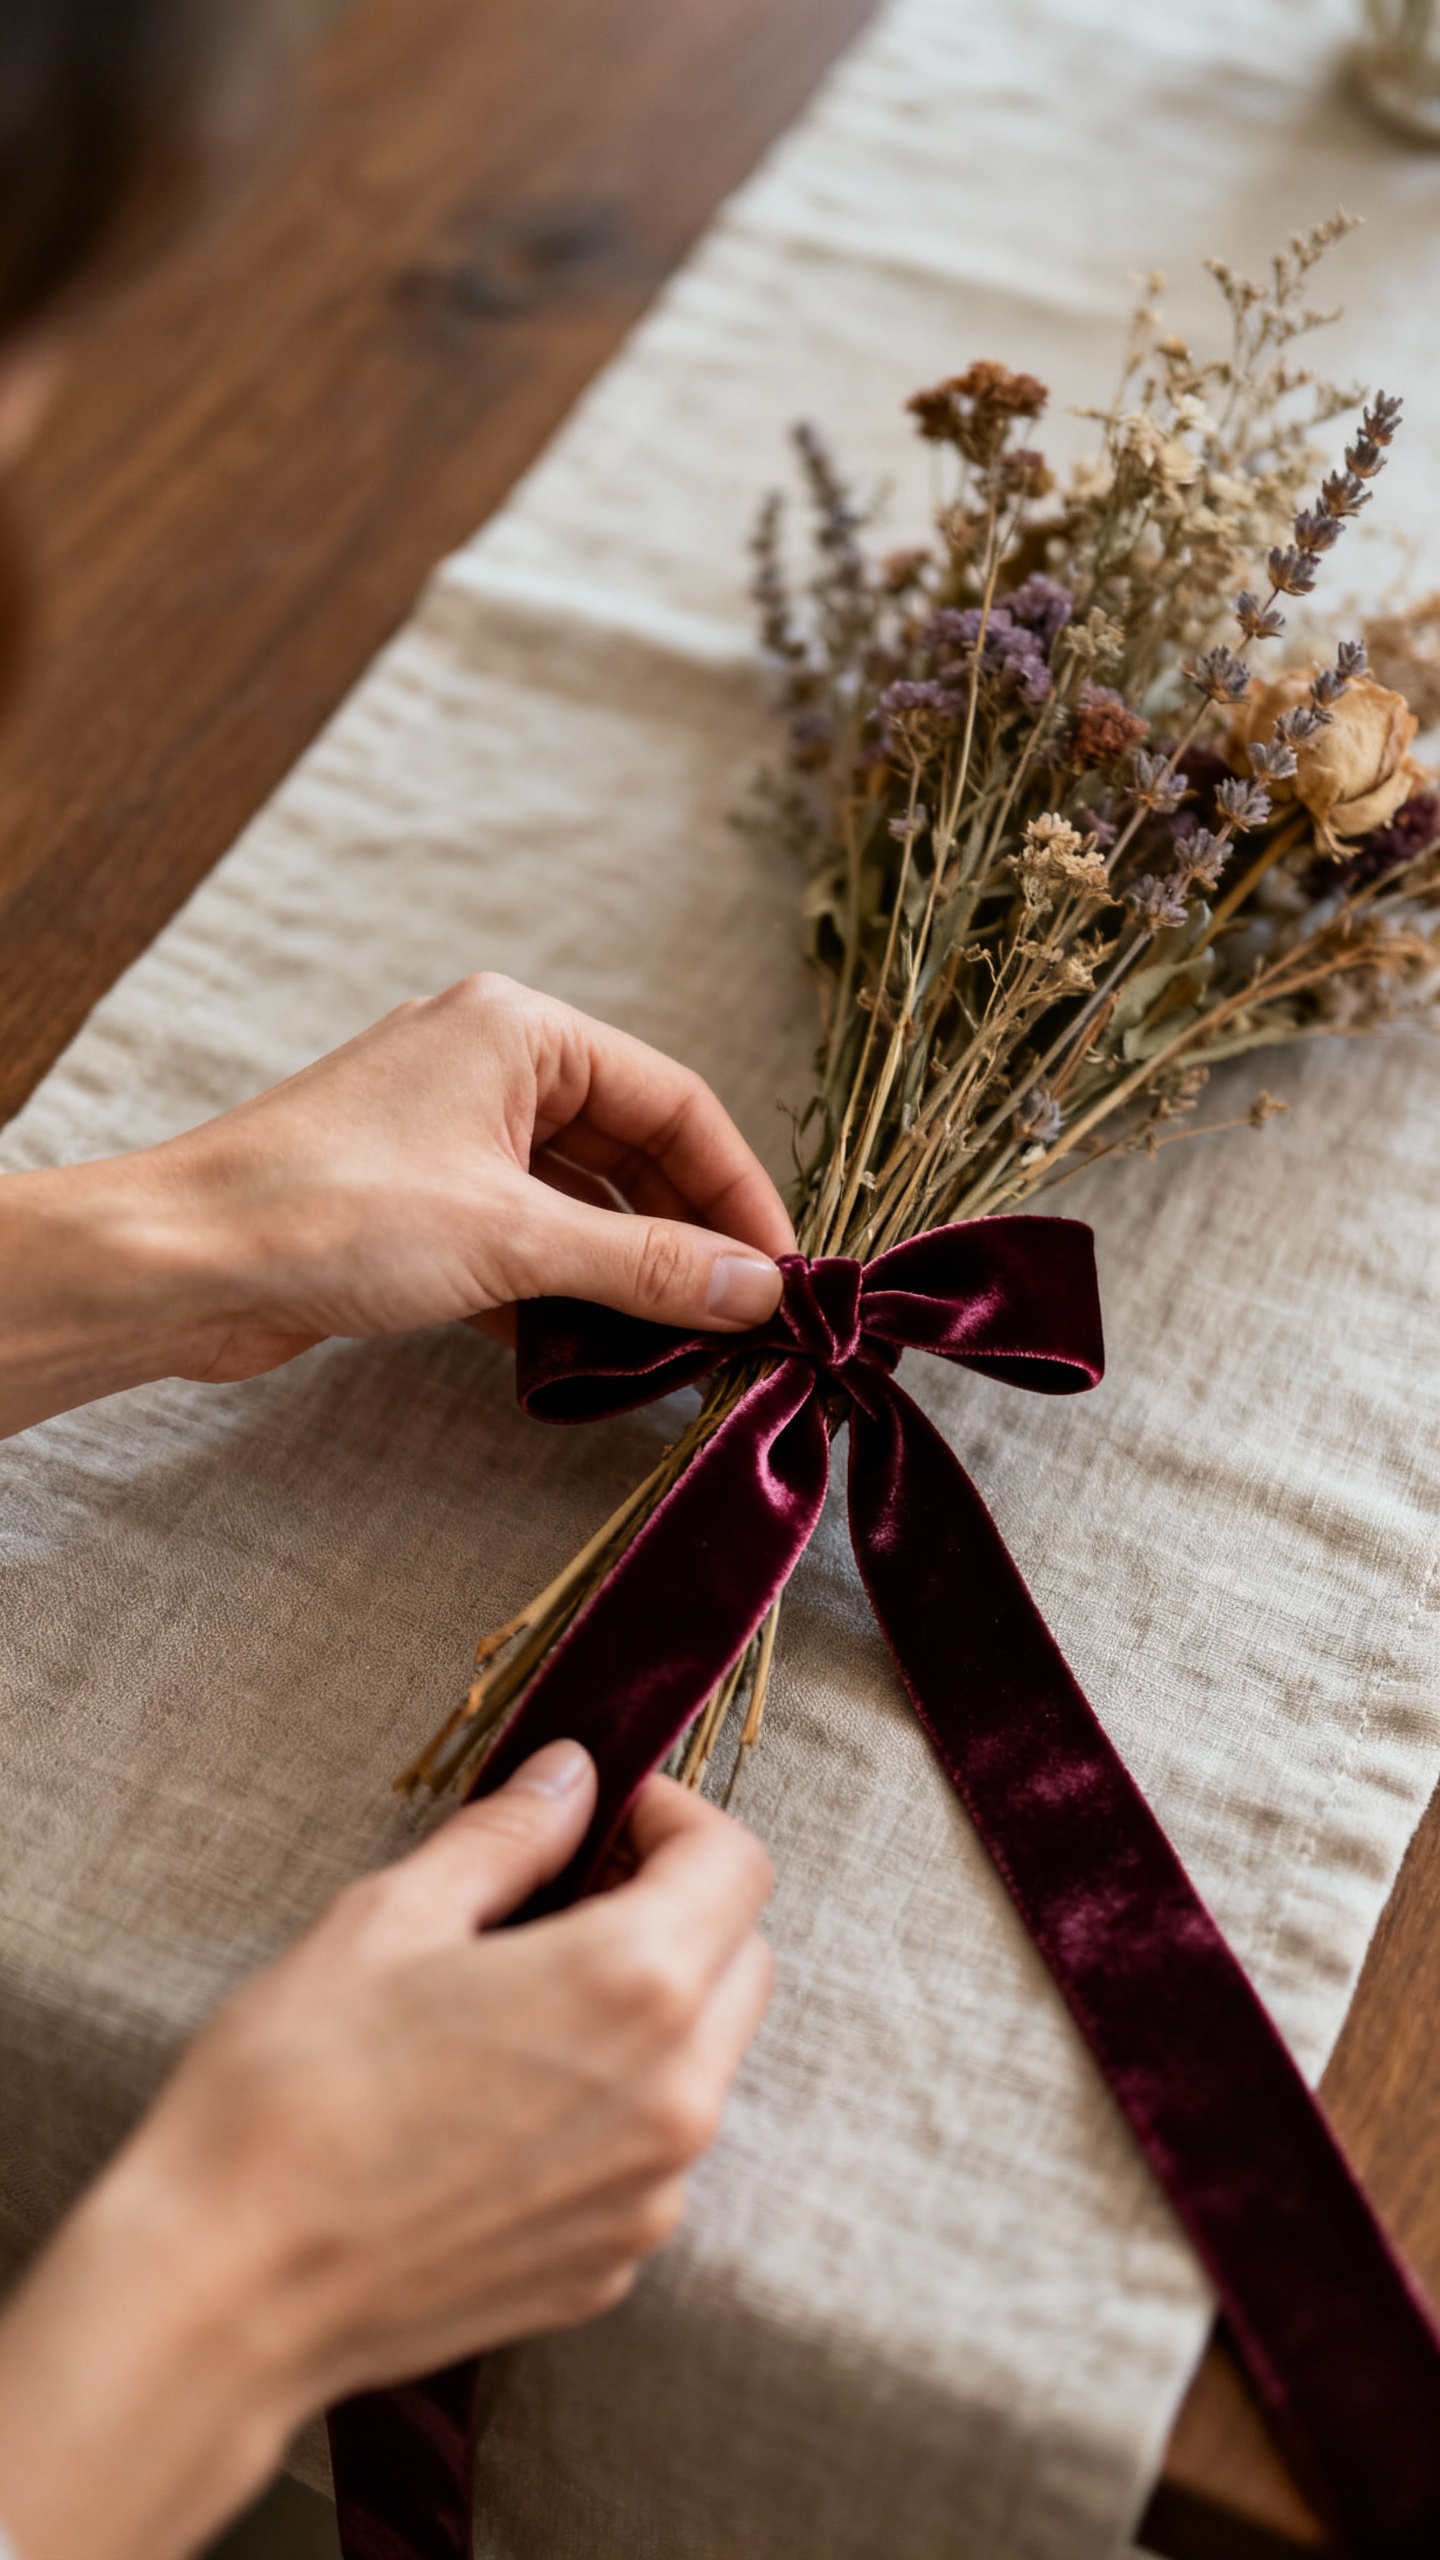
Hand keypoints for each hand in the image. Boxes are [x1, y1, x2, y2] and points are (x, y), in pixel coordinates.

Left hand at [0, 973, 795, 1434]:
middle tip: (747, 1318)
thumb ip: (648, 1265)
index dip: (739, 1187)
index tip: (785, 1271)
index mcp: (520, 1030)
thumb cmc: (334, 1211)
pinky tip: (601, 1352)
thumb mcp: (516, 1237)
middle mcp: (489, 1065)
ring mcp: (448, 1135)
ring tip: (687, 1345)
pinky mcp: (417, 1204)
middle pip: (630, 1149)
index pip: (674, 1100)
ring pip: (577, 1200)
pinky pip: (524, 1239)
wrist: (179, 1263)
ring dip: (629, 1270)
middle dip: (690, 1233)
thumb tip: (760, 1292)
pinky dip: (565, 1291)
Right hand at [0, 1743, 773, 2559]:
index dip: (675, 1817)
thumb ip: (507, 1836)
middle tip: (570, 1891)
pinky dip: (614, 2106)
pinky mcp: (610, 2266)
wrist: (225, 2290)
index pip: (735, 1865)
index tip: (609, 1814)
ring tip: (526, 1998)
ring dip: (655, 2009)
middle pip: (743, 1960)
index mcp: (632, 1985)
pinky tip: (503, 2098)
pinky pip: (652, 2155)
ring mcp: (649, 2196)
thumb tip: (571, 1779)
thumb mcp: (388, 1917)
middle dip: (680, 1906)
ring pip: (706, 2063)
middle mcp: (673, 2097)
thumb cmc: (291, 2090)